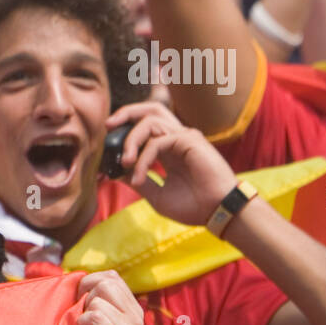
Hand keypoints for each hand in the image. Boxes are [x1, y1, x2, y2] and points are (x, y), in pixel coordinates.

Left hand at [75, 270, 144, 324]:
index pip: (112, 277)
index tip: (82, 301)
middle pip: (106, 284)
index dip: (90, 283)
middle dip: (87, 296)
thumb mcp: (101, 320)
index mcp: (133, 308)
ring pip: (99, 300)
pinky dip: (83, 322)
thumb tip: (80, 279)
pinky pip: (97, 317)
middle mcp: (137, 317)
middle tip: (84, 317)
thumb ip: (99, 299)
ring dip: (84, 313)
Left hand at [106, 101, 238, 224]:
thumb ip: (139, 181)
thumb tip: (116, 173)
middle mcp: (176, 139)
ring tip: (124, 163)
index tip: (108, 152)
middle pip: (150, 110)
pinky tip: (139, 178)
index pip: (145, 127)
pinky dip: (142, 159)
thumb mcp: (157, 195)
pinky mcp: (189, 140)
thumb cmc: (193, 206)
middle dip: (126, 113)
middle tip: (108, 126)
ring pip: (149, 121)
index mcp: (169, 149)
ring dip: (130, 140)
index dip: (124, 133)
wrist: (217, 213)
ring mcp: (184, 137)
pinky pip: (156, 142)